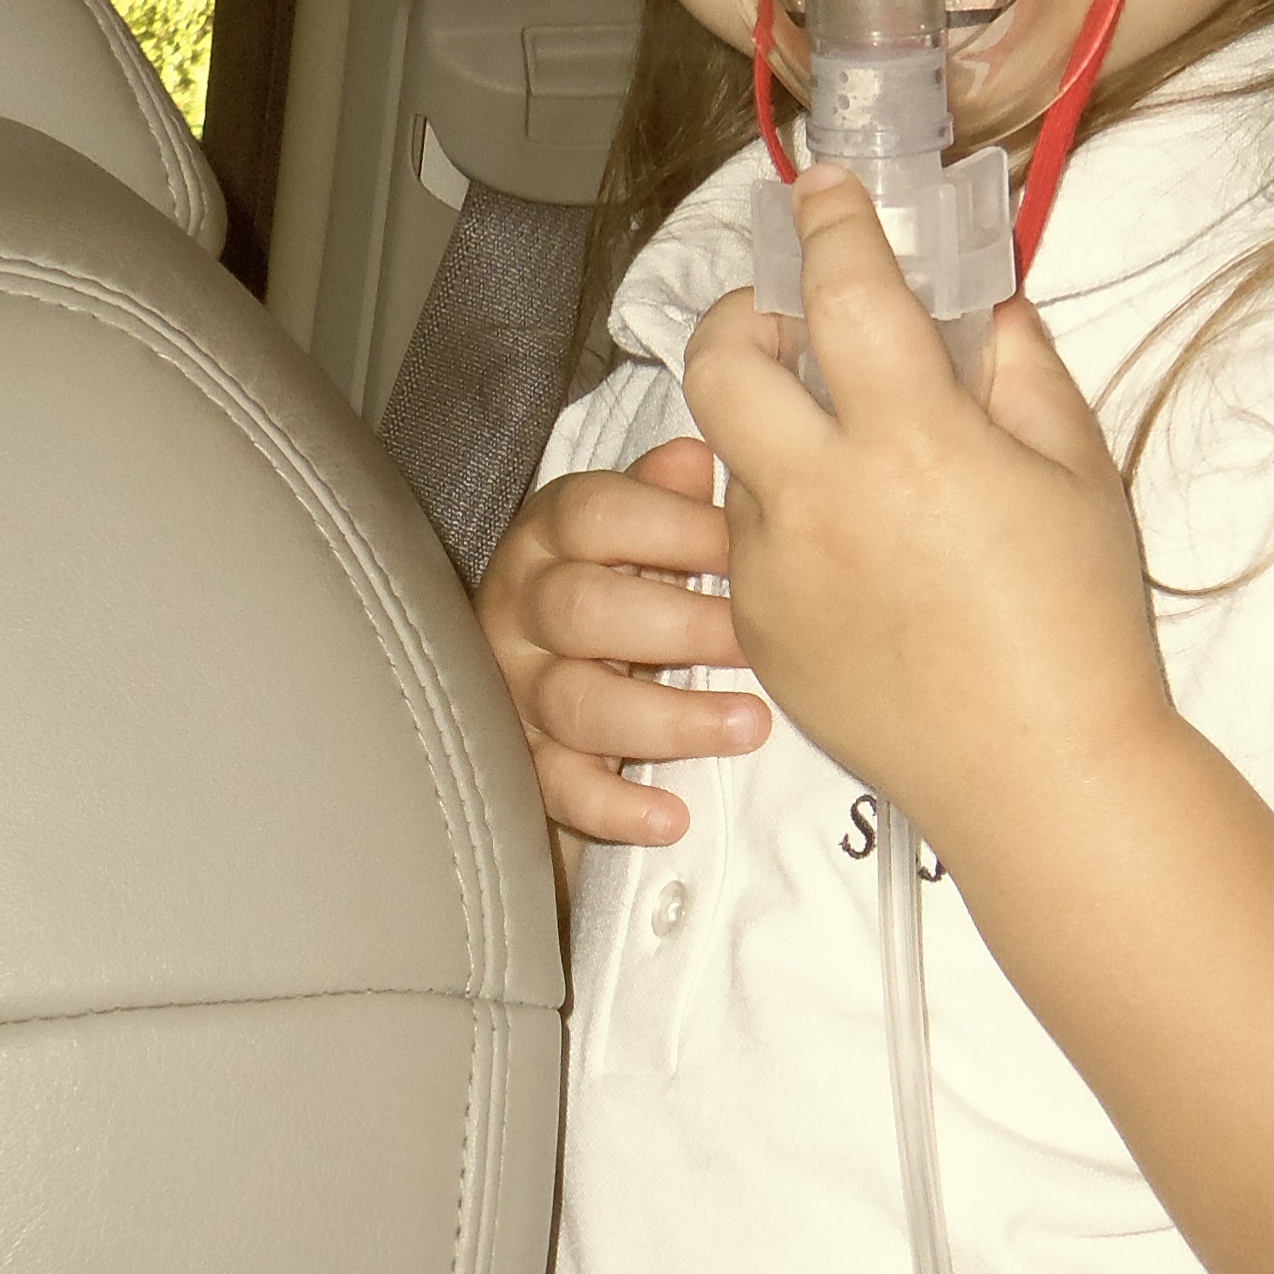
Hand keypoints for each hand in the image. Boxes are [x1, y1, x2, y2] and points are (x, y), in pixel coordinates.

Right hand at [476, 439, 769, 848]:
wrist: (543, 664)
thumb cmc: (611, 583)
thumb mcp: (633, 530)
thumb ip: (663, 497)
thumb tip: (697, 458)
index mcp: (549, 536)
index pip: (594, 515)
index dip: (674, 528)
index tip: (746, 547)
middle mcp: (522, 607)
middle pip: (583, 611)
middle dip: (680, 627)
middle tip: (755, 642)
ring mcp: (518, 687)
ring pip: (577, 703)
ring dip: (668, 718)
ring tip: (749, 725)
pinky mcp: (525, 761)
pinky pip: (560, 788)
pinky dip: (615, 806)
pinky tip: (670, 815)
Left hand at [680, 165, 1173, 852]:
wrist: (1041, 777)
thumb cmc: (1079, 630)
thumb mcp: (1077, 474)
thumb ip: (1018, 371)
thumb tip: (977, 306)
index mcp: (912, 443)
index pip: (842, 289)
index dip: (830, 223)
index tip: (827, 194)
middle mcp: (821, 499)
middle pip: (717, 363)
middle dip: (739, 315)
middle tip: (786, 319)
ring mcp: (775, 570)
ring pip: (733, 456)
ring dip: (773, 428)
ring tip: (848, 453)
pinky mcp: (760, 630)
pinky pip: (749, 541)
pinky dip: (788, 516)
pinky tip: (858, 548)